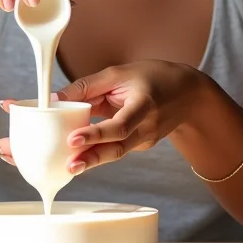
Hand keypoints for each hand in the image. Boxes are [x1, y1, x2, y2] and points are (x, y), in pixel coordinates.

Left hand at [0, 60, 203, 173]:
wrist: (190, 95)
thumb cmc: (154, 77)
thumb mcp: (120, 72)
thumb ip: (87, 86)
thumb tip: (53, 98)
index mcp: (144, 106)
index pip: (119, 125)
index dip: (96, 134)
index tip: (73, 140)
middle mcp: (144, 130)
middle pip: (112, 150)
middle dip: (83, 158)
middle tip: (57, 165)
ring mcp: (141, 142)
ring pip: (109, 156)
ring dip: (83, 162)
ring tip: (52, 169)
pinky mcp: (135, 146)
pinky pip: (110, 151)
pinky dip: (89, 154)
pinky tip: (67, 157)